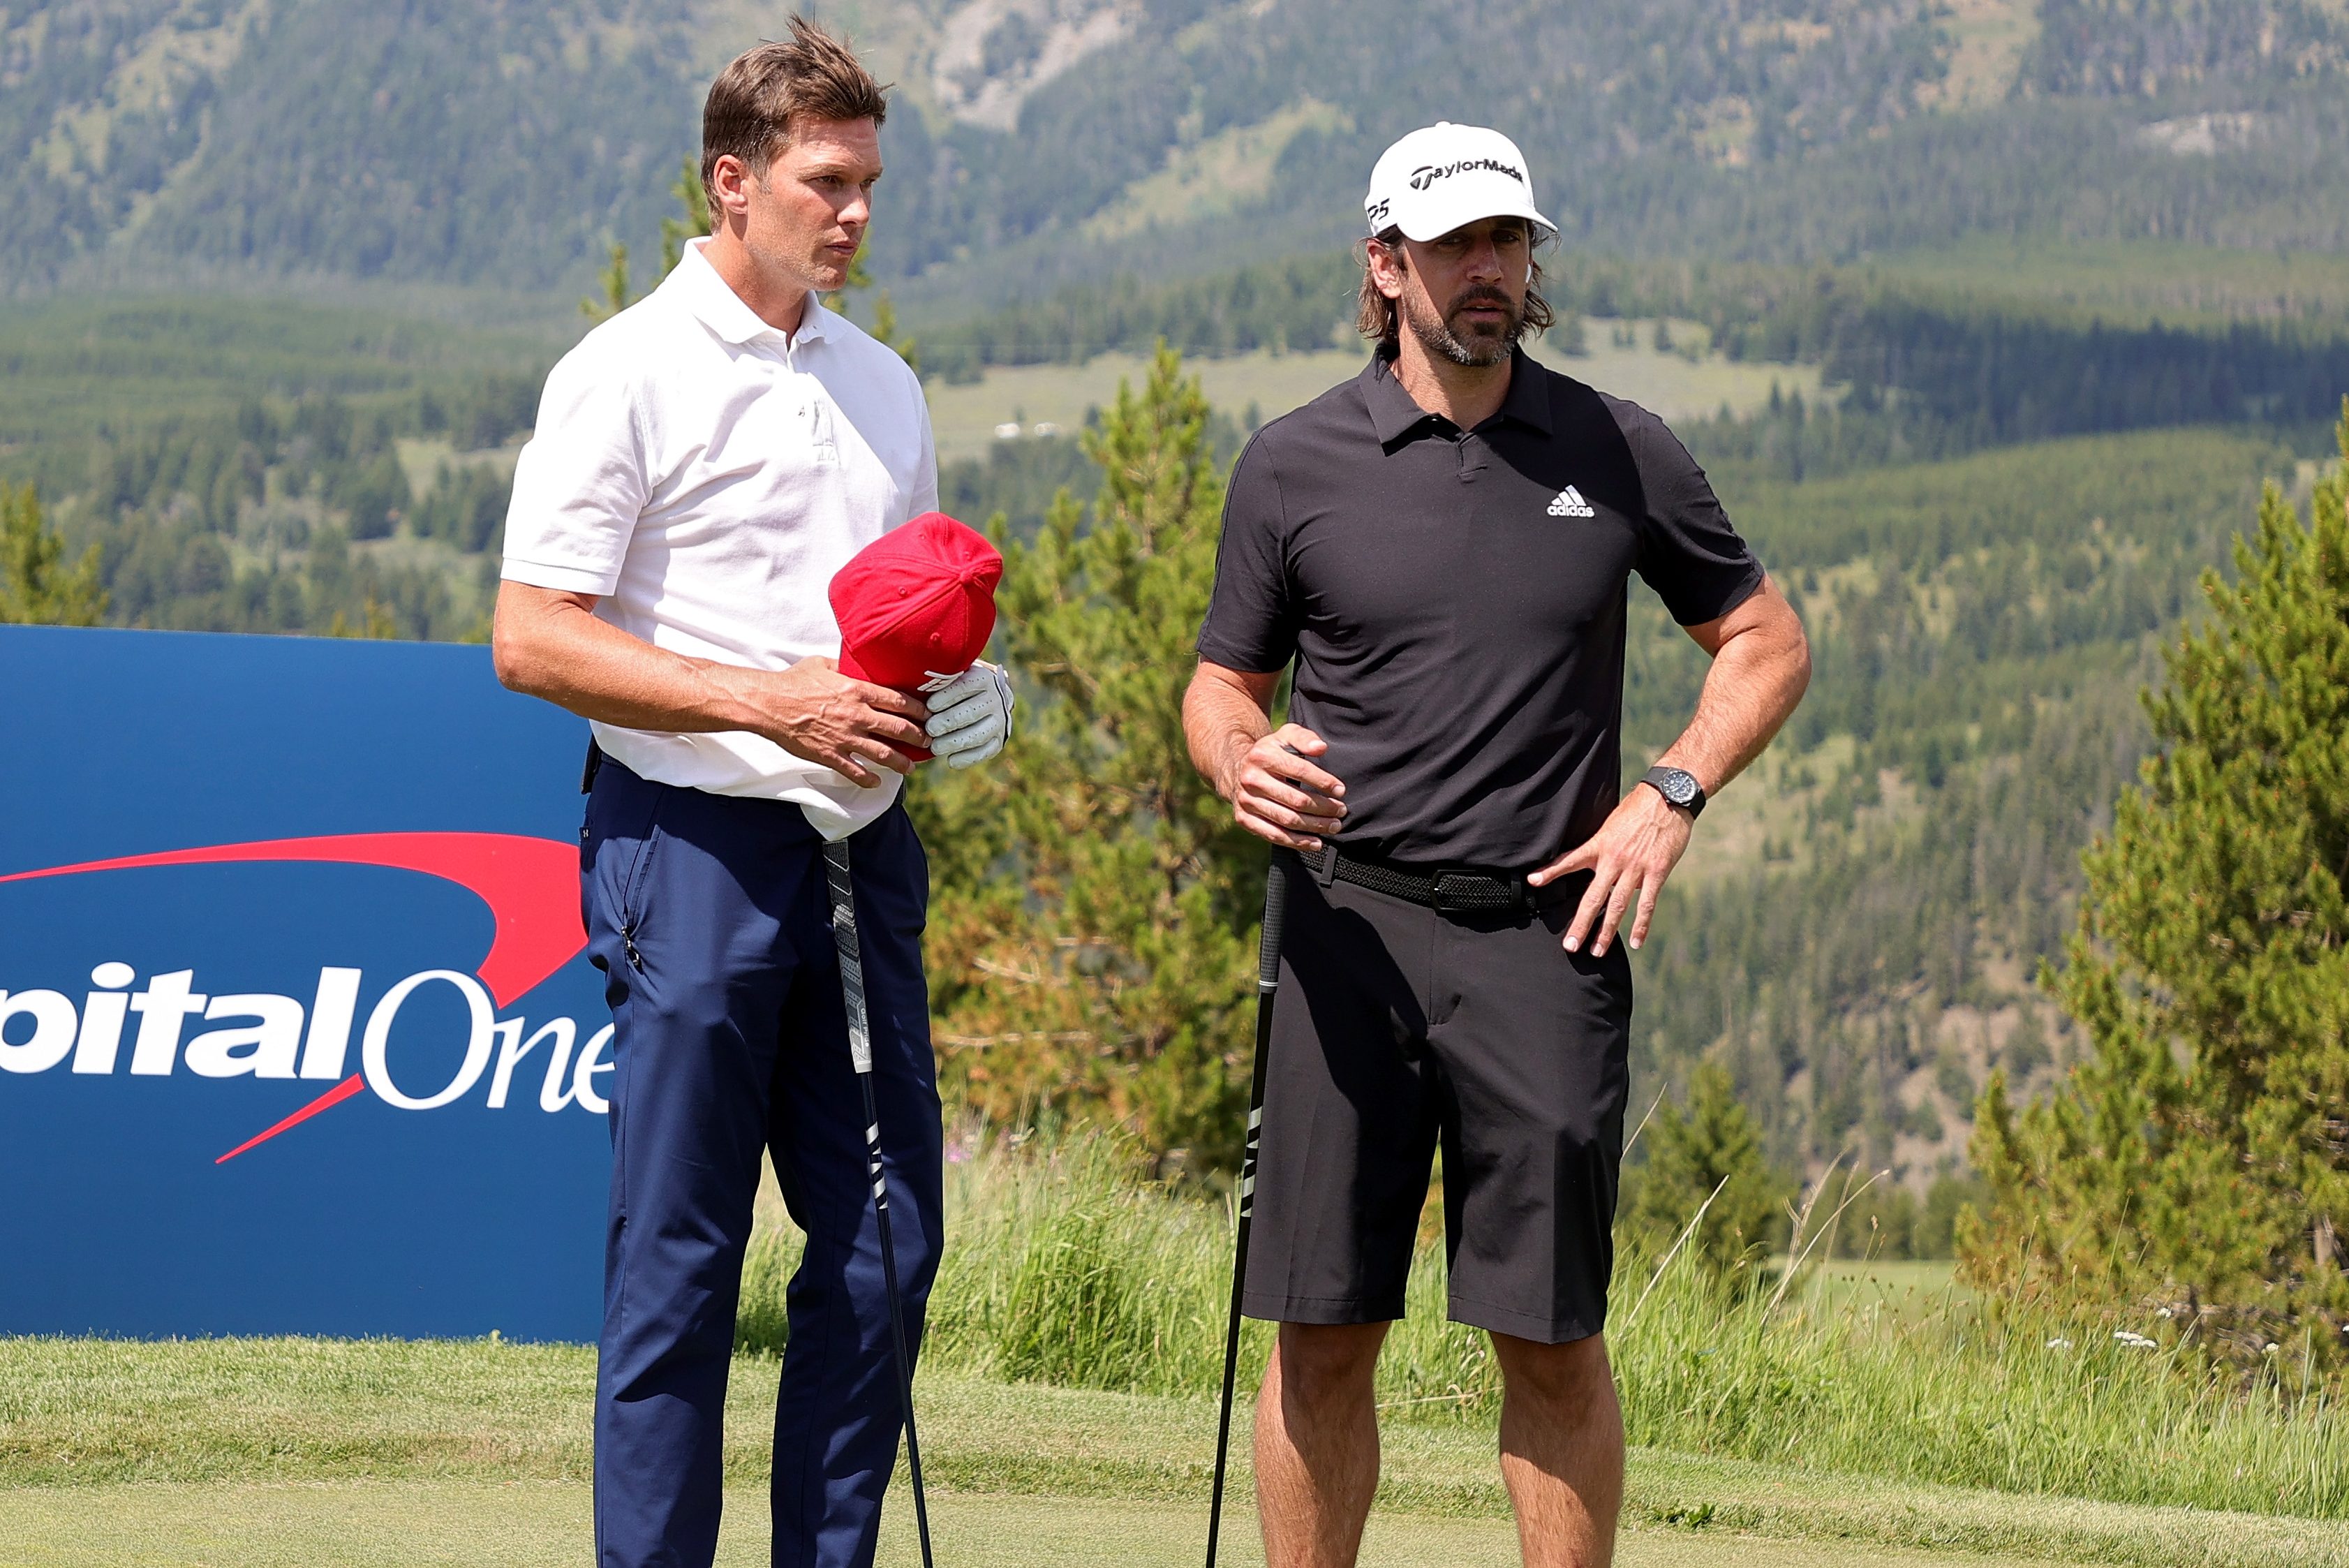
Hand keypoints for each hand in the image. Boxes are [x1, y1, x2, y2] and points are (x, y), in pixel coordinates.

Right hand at [722, 657, 930, 788]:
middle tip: (929, 742)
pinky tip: (877, 782)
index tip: (928, 715)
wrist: (769, 704)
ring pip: (884, 754)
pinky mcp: (830, 755)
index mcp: (857, 690)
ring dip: (901, 763)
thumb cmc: (794, 681)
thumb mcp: (823, 664)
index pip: (899, 701)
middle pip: (899, 729)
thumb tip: (857, 663)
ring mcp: (845, 738)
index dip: (919, 710)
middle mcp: (857, 715)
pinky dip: (869, 779)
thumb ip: (845, 667)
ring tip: (910, 768)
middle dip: (919, 738)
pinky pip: (856, 772)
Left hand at [925, 661, 1013, 769]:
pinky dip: (969, 757)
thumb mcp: (952, 675)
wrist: (989, 698)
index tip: (930, 706)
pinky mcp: (999, 738)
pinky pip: (986, 750)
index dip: (947, 696)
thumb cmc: (957, 686)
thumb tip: (912, 684)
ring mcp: (999, 720)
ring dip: (956, 742)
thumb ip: (937, 678)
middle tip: (930, 729)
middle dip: (948, 721)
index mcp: (982, 678)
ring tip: (936, 748)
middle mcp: (995, 698)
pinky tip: (951, 761)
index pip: (965, 686)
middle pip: (971, 711)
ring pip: (979, 733)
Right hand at [1218, 724, 1345, 851]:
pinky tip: (1316, 843)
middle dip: (1323, 808)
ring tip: (1333, 826)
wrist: (1236, 768)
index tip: (1340, 790)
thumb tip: (1321, 748)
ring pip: (1287, 820)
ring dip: (1315, 826)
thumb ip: (1304, 738)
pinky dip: (1297, 842)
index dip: (1323, 782)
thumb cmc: (1271, 752)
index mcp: (1263, 756)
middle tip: (1341, 811)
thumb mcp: (1285, 736)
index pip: (1299, 771)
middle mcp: (1251, 779)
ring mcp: (1246, 801)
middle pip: (1295, 800)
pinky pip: (1273, 835)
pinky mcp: (1243, 819)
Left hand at [1529, 782, 1694, 955]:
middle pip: (1593, 897)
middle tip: (1570, 945)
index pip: (1569, 860)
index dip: (1550, 871)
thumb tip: (1595, 864)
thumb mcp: (1611, 822)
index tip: (1533, 881)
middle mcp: (1614, 859)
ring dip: (1607, 931)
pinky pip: (1647, 904)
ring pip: (1617, 906)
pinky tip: (1635, 942)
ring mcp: (1635, 868)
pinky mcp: (1657, 872)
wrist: (1668, 797)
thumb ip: (1603, 845)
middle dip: (1581, 923)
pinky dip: (1641, 925)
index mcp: (1600, 844)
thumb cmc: (1638, 808)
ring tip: (1597, 951)